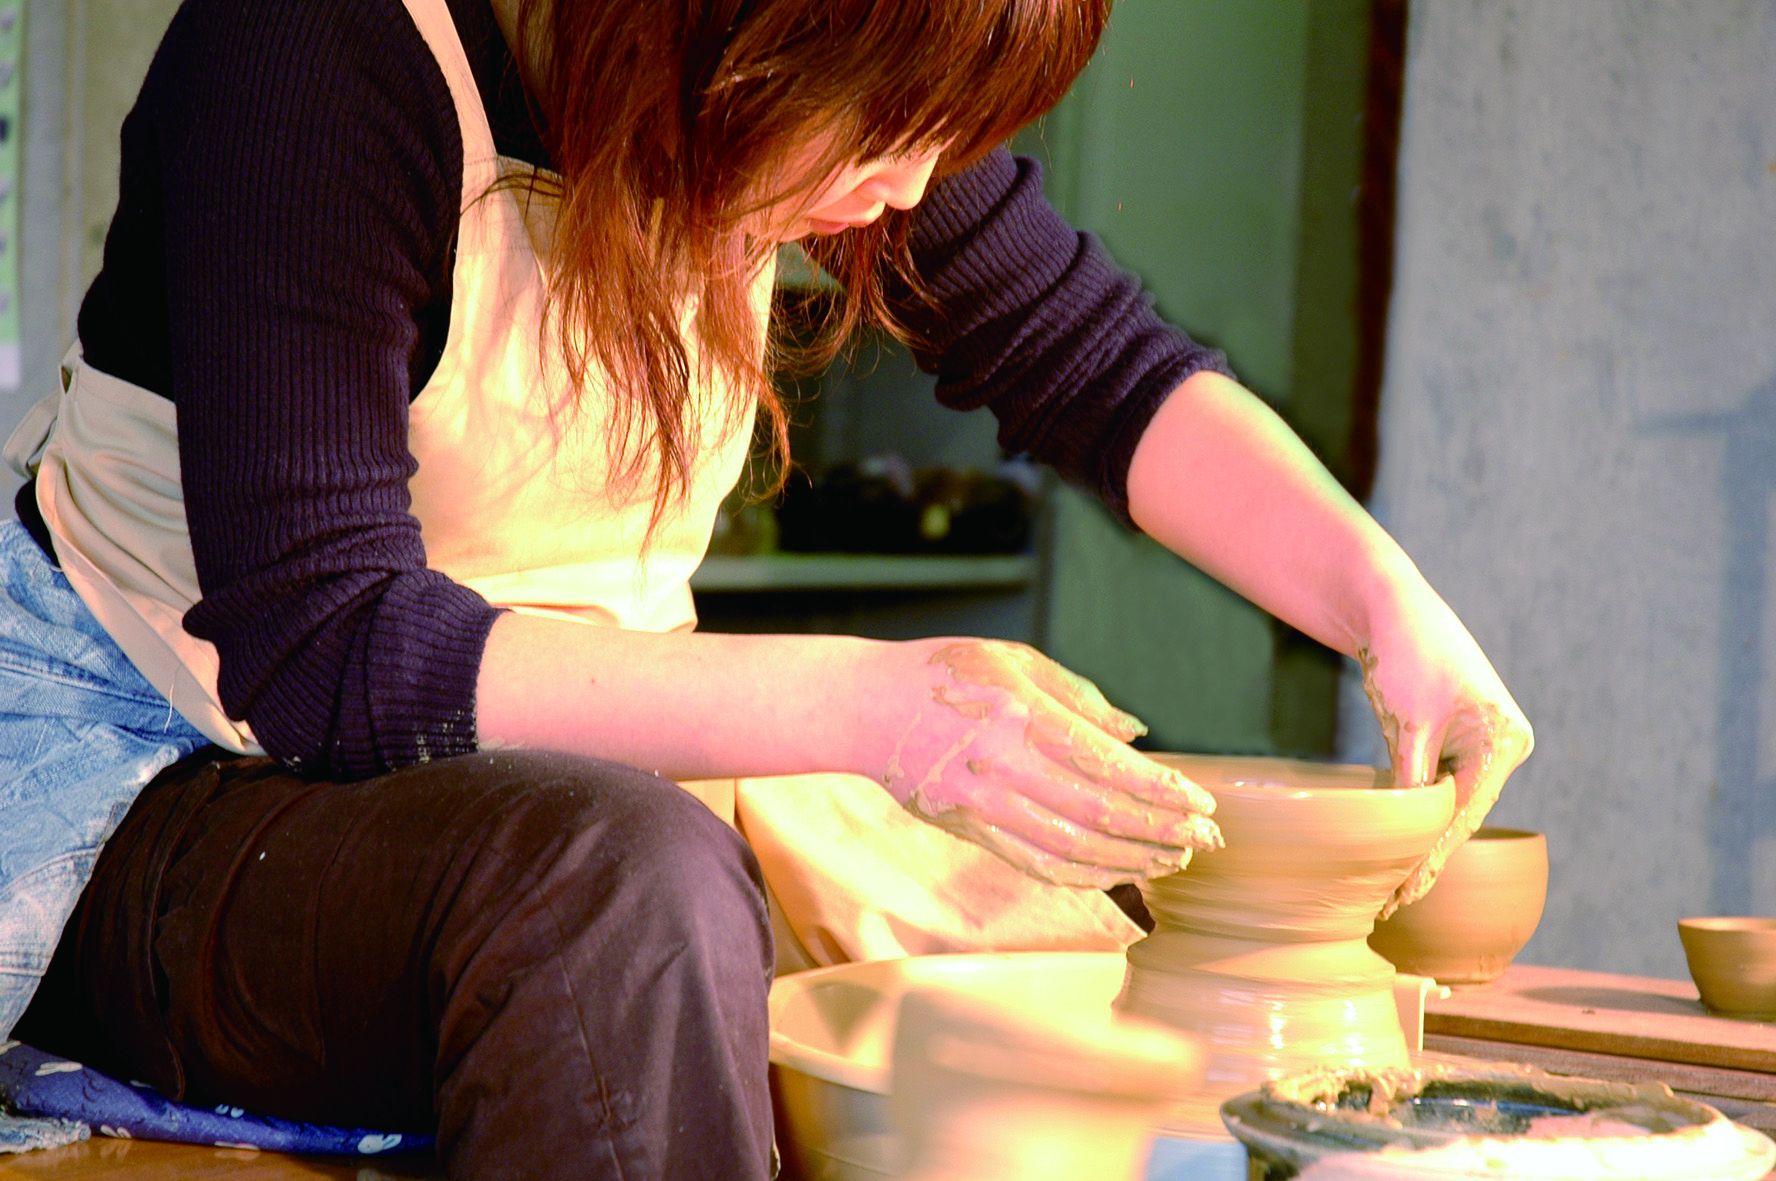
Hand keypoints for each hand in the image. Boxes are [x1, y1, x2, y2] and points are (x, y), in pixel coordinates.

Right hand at [870, 639, 1221, 888]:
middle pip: (1103, 815)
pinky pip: (1037, 863)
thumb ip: (1080, 698)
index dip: (1165, 793)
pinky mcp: (971, 829)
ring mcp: (987, 805)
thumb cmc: (945, 672)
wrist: (866, 708)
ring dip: (1131, 861)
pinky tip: (1115, 873)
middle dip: (1163, 832)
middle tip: (1205, 839)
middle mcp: (1008, 767)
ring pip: (1075, 850)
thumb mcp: (1016, 661)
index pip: (1112, 767)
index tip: (1202, 803)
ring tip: (1170, 860)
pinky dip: (1084, 875)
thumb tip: (1137, 736)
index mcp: (1026, 716)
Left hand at [1362, 588, 1533, 917]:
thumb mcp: (1407, 725)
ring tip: (1393, 885)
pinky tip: (1401, 843)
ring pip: (1452, 803)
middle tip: (1394, 900)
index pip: (1464, 815)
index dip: (1432, 858)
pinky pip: (1443, 784)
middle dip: (1429, 855)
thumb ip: (1412, 783)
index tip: (1403, 893)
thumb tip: (1408, 840)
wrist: (1392, 608)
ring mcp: (1485, 742)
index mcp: (1504, 740)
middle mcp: (1505, 745)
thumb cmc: (1406, 654)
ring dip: (1424, 837)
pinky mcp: (1461, 738)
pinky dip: (1421, 810)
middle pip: (1462, 813)